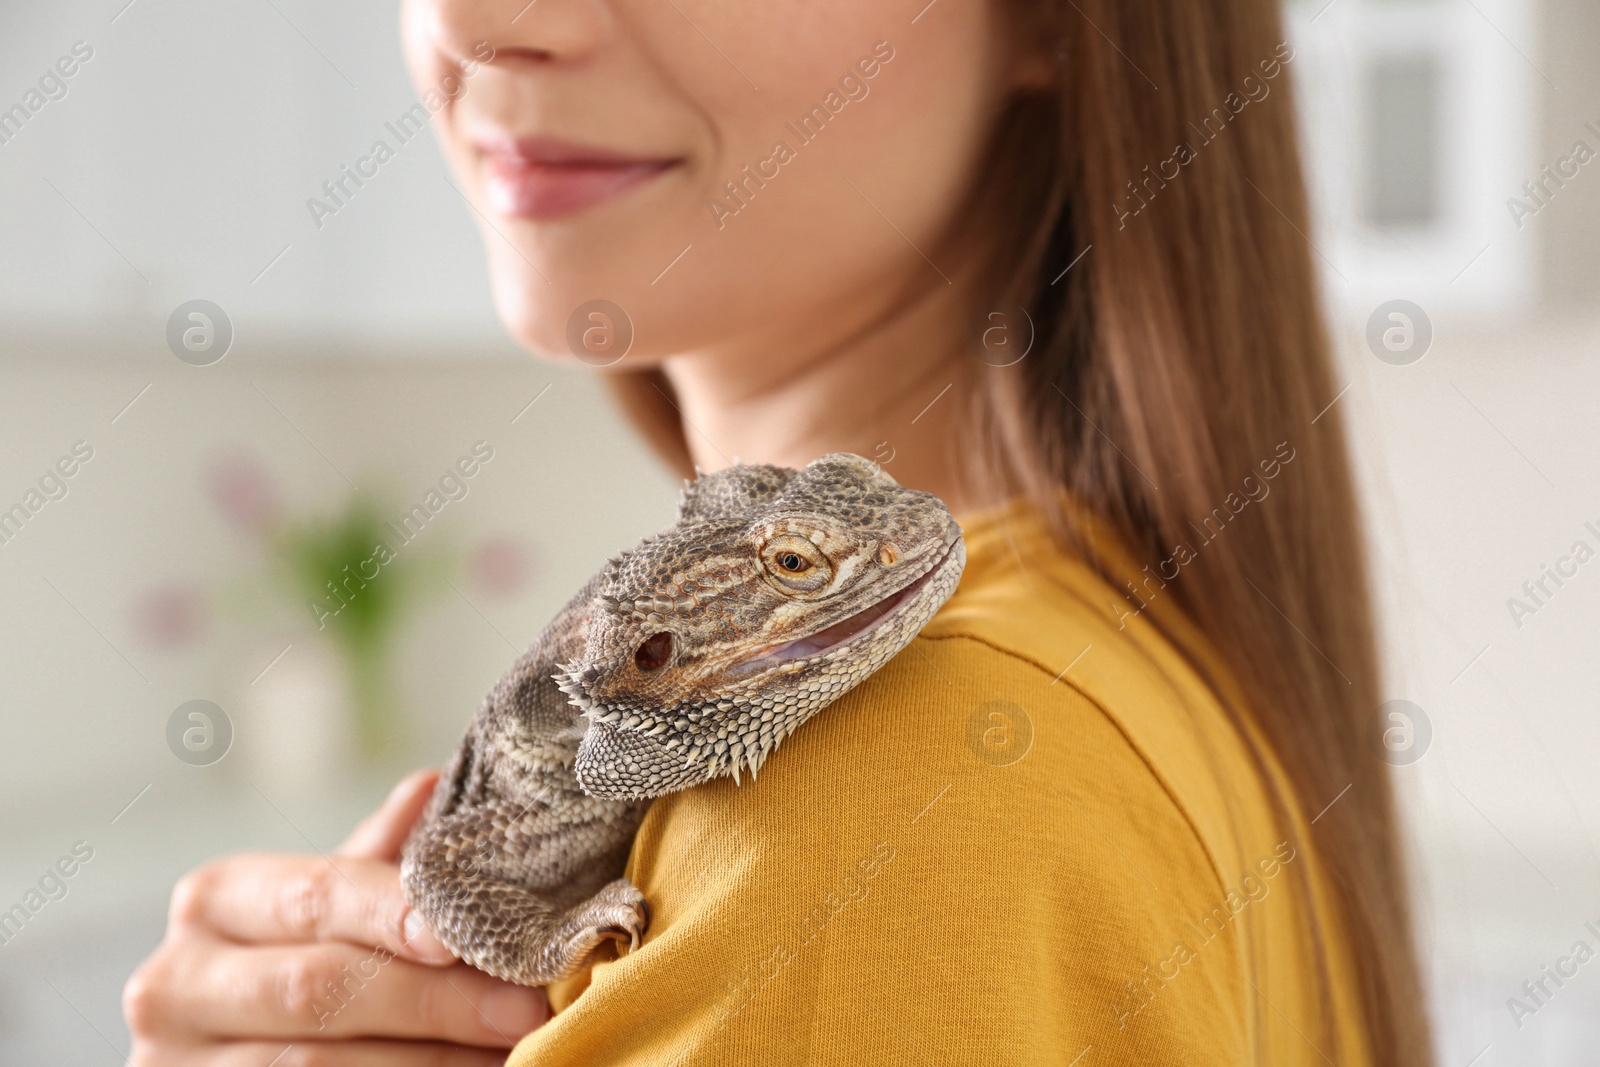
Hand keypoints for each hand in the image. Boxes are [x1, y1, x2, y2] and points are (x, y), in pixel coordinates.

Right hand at [124, 770, 549, 1064]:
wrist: (236, 1045)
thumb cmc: (299, 961)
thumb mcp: (328, 908)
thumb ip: (378, 861)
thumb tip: (434, 784)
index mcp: (215, 900)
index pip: (316, 897)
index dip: (393, 914)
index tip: (465, 935)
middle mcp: (175, 982)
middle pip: (318, 989)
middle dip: (435, 1000)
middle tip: (525, 1006)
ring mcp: (176, 1065)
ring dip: (431, 1062)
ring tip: (513, 1050)